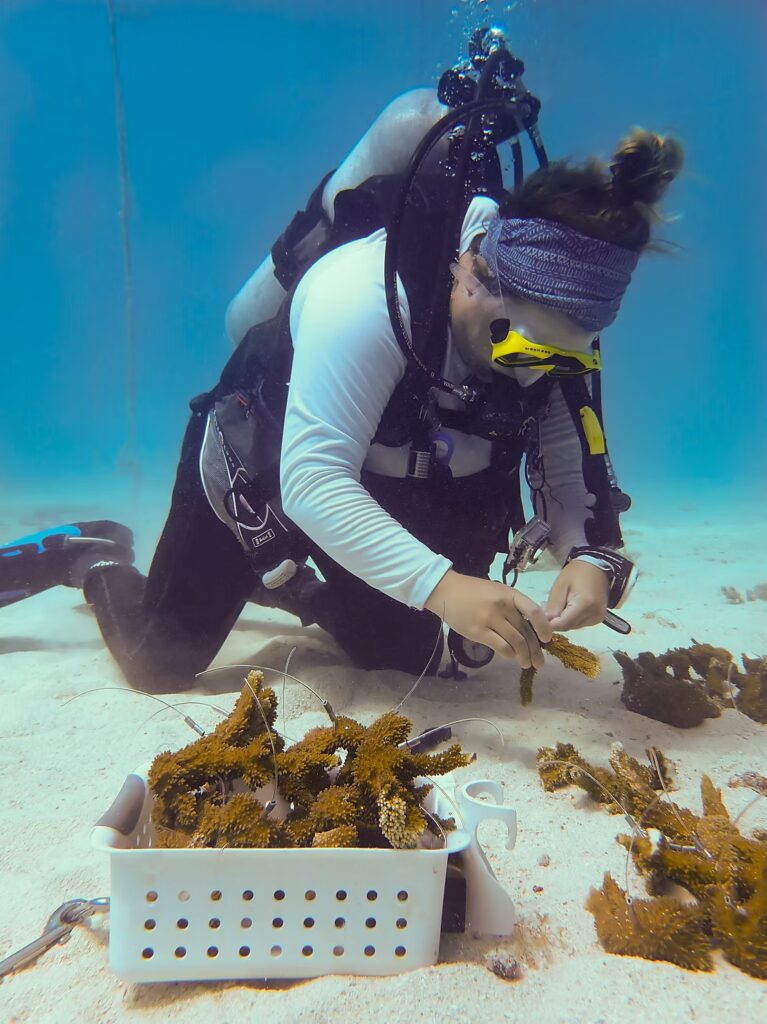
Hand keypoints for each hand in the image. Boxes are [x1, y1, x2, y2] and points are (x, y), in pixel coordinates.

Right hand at [424, 570, 552, 668]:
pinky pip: (500, 646)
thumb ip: (513, 606)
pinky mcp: (478, 631)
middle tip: (539, 662)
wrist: (446, 591)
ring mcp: (490, 619)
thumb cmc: (473, 591)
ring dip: (524, 656)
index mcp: (510, 594)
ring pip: (515, 642)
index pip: (534, 611)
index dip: (544, 627)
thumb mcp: (497, 592)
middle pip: (526, 631)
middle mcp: (502, 606)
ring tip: (526, 664)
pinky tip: (510, 657)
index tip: (547, 640)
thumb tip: (531, 628)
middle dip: (535, 650)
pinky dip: (509, 655)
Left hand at [545, 559, 608, 630]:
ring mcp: (598, 618)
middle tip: (547, 607)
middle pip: (568, 627)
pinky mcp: (598, 619)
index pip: (563, 624)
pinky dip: (571, 619)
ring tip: (558, 605)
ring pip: (573, 627)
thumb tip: (546, 624)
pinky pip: (579, 624)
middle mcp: (594, 615)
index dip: (549, 623)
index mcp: (585, 604)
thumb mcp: (560, 585)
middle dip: (555, 621)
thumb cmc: (576, 573)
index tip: (540, 616)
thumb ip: (553, 606)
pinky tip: (567, 607)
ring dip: (563, 620)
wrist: (596, 568)